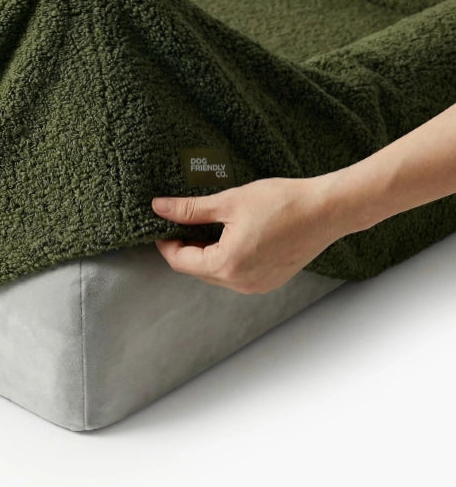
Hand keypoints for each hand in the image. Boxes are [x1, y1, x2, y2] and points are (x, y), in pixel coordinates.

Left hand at [151, 176, 343, 294]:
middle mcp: (241, 283)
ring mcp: (257, 285)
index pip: (180, 261)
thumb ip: (190, 209)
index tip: (162, 222)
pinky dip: (226, 257)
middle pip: (197, 269)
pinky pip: (236, 274)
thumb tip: (159, 208)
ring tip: (206, 224)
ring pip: (216, 272)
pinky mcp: (270, 280)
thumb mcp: (229, 201)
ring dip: (205, 252)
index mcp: (227, 266)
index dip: (166, 241)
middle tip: (182, 219)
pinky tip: (230, 234)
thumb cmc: (282, 202)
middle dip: (185, 246)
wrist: (327, 210)